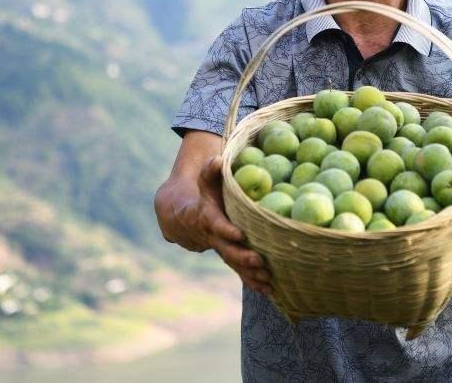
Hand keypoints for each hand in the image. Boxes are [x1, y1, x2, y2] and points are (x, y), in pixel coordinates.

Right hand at [155, 155, 271, 294]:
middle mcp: (211, 237)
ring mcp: (219, 248)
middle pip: (227, 249)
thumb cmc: (198, 192)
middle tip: (260, 261)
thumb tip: (217, 159)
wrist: (180, 215)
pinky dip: (253, 281)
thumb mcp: (202, 179)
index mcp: (205, 218)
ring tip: (269, 283)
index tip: (239, 234)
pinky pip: (239, 271)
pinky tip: (270, 292)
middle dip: (242, 256)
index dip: (226, 230)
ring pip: (234, 264)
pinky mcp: (228, 255)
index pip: (215, 225)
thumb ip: (210, 170)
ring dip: (250, 274)